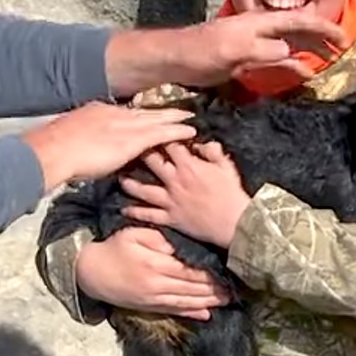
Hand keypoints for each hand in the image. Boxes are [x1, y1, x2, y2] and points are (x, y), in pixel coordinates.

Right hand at [22, 101, 195, 191]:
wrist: (55, 150)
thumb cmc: (57, 149)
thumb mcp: (72, 135)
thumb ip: (86, 136)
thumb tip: (88, 144)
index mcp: (100, 111)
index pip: (127, 112)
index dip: (142, 114)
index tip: (151, 114)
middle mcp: (116, 114)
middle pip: (145, 112)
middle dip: (163, 111)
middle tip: (181, 109)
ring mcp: (127, 125)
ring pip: (157, 119)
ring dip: (175, 118)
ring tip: (190, 117)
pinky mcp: (135, 139)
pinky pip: (162, 133)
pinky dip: (177, 131)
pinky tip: (191, 131)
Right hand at [76, 227, 229, 320]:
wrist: (91, 272)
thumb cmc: (115, 247)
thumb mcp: (135, 234)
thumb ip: (160, 239)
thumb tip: (181, 246)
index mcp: (156, 264)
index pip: (190, 270)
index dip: (210, 272)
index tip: (228, 270)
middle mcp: (157, 284)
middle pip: (192, 287)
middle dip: (215, 289)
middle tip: (236, 289)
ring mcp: (153, 298)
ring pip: (186, 301)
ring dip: (208, 302)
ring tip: (227, 300)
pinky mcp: (148, 306)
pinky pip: (173, 311)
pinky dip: (191, 313)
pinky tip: (205, 315)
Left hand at [104, 9, 348, 94]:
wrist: (175, 60)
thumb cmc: (200, 50)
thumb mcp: (231, 49)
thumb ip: (260, 50)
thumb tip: (288, 52)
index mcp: (260, 22)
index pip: (298, 20)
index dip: (323, 27)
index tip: (344, 37)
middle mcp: (261, 30)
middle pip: (298, 30)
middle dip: (322, 35)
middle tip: (345, 47)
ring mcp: (254, 45)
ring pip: (290, 44)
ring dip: (311, 49)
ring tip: (331, 57)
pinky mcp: (247, 60)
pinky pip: (277, 61)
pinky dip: (292, 66)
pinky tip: (304, 73)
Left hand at [120, 141, 251, 247]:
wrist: (234, 222)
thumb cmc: (232, 193)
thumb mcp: (226, 166)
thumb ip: (213, 151)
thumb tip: (202, 143)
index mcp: (189, 166)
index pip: (170, 145)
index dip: (162, 136)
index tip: (156, 133)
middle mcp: (175, 181)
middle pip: (152, 162)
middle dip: (140, 153)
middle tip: (130, 149)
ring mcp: (170, 200)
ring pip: (144, 190)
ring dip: (131, 184)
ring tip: (121, 179)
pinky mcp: (170, 218)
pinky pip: (149, 215)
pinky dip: (136, 212)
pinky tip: (125, 209)